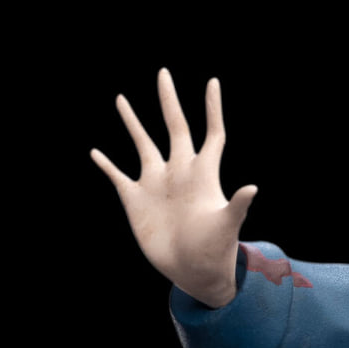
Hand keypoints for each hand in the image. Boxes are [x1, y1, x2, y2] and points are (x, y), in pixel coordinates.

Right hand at [90, 71, 256, 307]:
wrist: (194, 274)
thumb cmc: (215, 251)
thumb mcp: (226, 227)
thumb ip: (237, 205)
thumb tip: (253, 188)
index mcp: (202, 174)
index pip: (212, 133)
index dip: (213, 109)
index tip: (213, 82)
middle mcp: (178, 172)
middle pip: (174, 127)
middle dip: (169, 101)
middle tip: (163, 73)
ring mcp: (156, 184)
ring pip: (142, 144)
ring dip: (132, 123)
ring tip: (121, 98)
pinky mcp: (136, 200)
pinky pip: (117, 176)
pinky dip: (106, 164)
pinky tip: (95, 152)